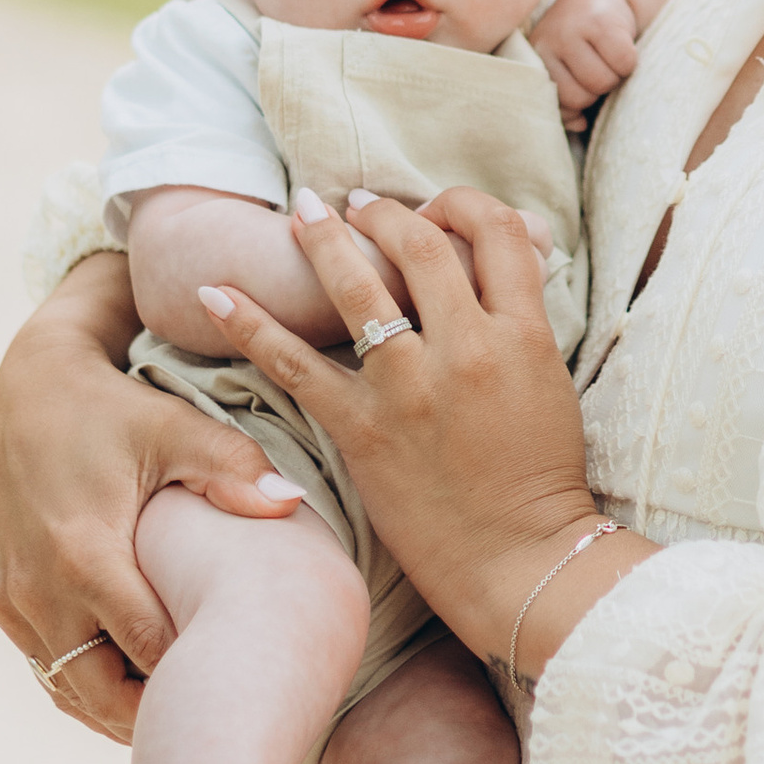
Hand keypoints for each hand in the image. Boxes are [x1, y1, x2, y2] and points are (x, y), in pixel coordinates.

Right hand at [0, 254, 308, 740]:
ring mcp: (11, 599)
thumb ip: (231, 468)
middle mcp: (36, 589)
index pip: (148, 649)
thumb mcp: (175, 428)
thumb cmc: (115, 408)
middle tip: (216, 723)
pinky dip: (86, 682)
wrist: (29, 388)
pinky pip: (45, 666)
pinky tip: (137, 684)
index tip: (245, 691)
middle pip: (101, 693)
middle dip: (156, 714)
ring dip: (118, 707)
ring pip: (68, 690)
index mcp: (82, 555)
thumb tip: (290, 502)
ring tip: (181, 714)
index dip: (195, 677)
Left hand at [194, 187, 641, 672]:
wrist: (521, 559)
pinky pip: (294, 365)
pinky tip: (214, 293)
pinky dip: (250, 325)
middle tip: (358, 204)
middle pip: (421, 244)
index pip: (496, 234)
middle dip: (384, 213)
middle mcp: (466, 349)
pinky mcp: (363, 428)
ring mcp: (410, 387)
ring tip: (304, 211)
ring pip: (357, 286)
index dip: (463, 207)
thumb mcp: (550, 382)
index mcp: (522, 334)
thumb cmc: (541, 477)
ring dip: (324, 238)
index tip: (436, 209)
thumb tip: (509, 259)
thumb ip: (521, 319)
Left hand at [533, 0, 643, 130]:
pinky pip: (624, 63)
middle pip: (582, 97)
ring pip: (603, 82)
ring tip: (609, 58)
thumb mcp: (565, 69)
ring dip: (616, 76)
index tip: (584, 86)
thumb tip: (579, 124)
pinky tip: (622, 45)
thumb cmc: (582, 43)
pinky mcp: (599, 21)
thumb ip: (566, 102)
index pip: (560, 105)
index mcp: (536, 60)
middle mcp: (547, 42)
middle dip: (598, 89)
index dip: (580, 104)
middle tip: (599, 68)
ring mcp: (571, 29)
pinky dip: (630, 61)